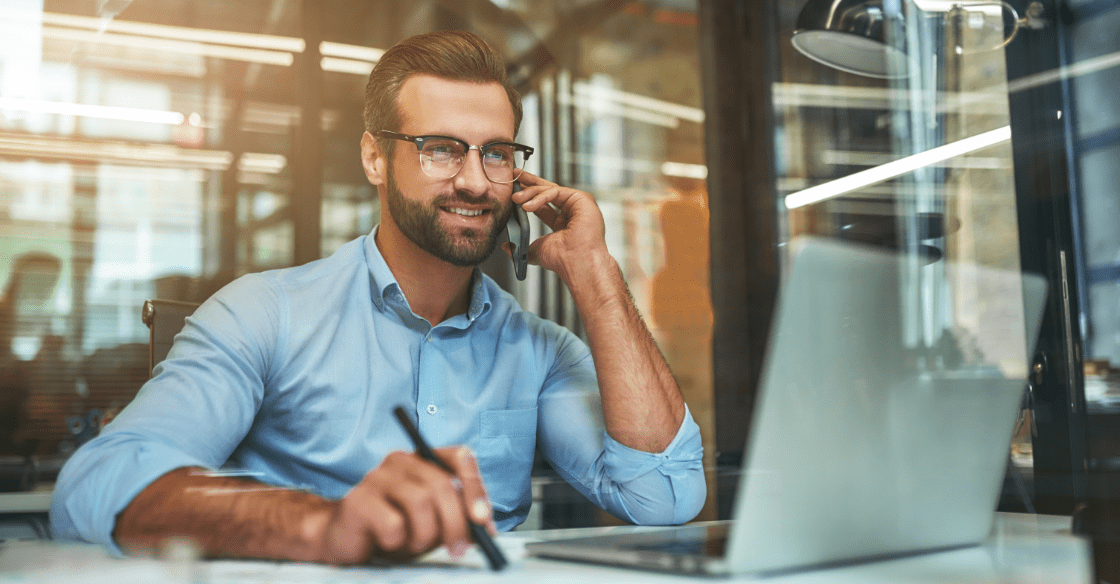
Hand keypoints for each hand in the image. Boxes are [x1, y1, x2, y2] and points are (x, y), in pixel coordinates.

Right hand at [317, 447, 494, 563]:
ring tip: (414, 546)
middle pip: (442, 485)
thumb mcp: (436, 521)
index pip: (460, 457)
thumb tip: (487, 531)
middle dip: (456, 523)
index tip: (482, 520)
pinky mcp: (359, 500)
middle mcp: (401, 460)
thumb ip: (460, 518)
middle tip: (459, 549)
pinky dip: (398, 542)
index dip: (476, 488)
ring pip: (420, 503)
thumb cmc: (397, 528)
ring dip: (425, 535)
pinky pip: (394, 524)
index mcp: (423, 458)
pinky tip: (388, 543)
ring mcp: (378, 477)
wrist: (347, 539)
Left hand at [509, 171, 609, 282]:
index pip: (543, 204)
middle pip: (548, 191)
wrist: (575, 263)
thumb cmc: (562, 260)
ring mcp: (578, 205)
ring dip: (530, 192)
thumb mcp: (535, 251)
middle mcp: (572, 212)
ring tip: (516, 199)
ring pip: (550, 190)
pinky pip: (556, 191)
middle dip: (529, 183)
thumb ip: (521, 248)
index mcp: (563, 224)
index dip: (528, 196)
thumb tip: (507, 247)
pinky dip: (540, 196)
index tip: (513, 191)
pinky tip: (528, 206)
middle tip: (514, 177)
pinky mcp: (582, 199)